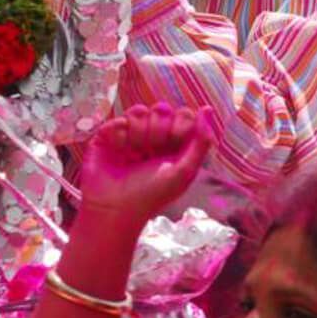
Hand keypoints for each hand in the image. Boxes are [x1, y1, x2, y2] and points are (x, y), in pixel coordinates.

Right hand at [79, 103, 213, 225]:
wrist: (116, 208)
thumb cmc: (152, 194)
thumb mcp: (184, 171)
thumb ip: (201, 140)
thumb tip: (208, 109)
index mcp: (173, 144)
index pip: (183, 114)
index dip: (179, 126)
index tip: (172, 146)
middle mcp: (151, 136)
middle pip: (161, 109)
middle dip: (158, 131)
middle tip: (151, 153)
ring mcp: (129, 134)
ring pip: (139, 111)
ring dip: (138, 134)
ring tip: (134, 155)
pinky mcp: (108, 135)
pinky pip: (118, 120)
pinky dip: (120, 137)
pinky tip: (119, 152)